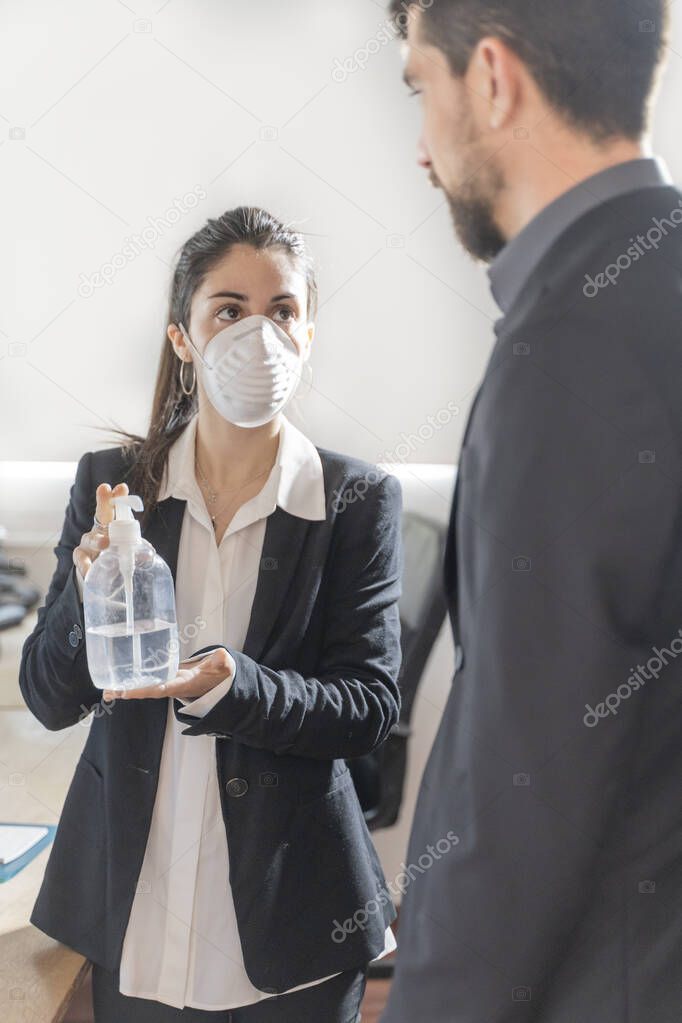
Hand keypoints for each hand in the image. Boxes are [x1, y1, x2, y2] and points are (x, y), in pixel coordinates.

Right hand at [73, 481, 129, 577]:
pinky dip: (84, 564)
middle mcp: (99, 529)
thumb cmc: (112, 552)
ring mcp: (88, 542)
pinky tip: (88, 569)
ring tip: (105, 543)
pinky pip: (81, 559)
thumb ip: (135, 547)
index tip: (122, 487)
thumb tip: (150, 553)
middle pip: (101, 513)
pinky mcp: (81, 556)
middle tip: (104, 488)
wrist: (96, 569)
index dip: (118, 498)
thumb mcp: (124, 547)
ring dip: (98, 540)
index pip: (116, 508)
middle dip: (103, 500)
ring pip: (91, 538)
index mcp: (112, 524)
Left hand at [103, 647, 233, 701]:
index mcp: (181, 684)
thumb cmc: (215, 675)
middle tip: (109, 691)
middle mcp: (170, 686)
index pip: (160, 688)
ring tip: (107, 689)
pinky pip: (144, 680)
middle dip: (128, 692)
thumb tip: (222, 655)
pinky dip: (131, 682)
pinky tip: (116, 681)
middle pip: (146, 691)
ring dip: (125, 689)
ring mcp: (165, 683)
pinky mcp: (162, 677)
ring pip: (142, 687)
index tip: (128, 691)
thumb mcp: (220, 669)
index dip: (144, 690)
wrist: (214, 681)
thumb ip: (221, 663)